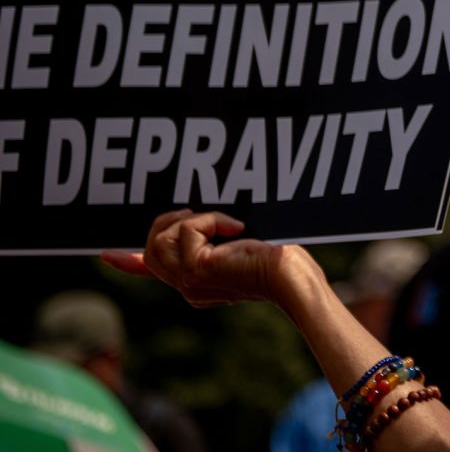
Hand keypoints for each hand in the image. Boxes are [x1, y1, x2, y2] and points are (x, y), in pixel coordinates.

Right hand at [101, 209, 303, 307]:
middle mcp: (188, 286)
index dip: (129, 262)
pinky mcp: (197, 270)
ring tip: (222, 222)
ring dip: (191, 220)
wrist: (292, 278)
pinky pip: (186, 231)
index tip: (106, 254)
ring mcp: (189, 281)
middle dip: (168, 221)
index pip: (155, 272)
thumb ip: (218, 238)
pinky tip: (237, 229)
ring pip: (159, 241)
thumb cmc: (280, 260)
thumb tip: (205, 221)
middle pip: (152, 249)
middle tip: (197, 213)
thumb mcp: (243, 245)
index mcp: (197, 282)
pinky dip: (211, 220)